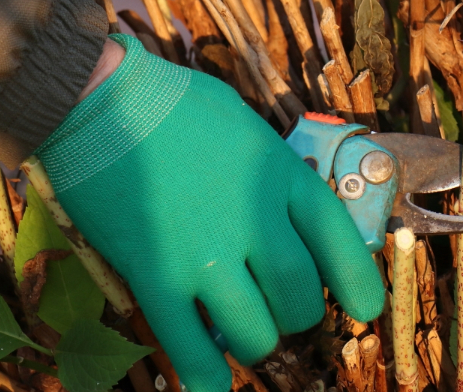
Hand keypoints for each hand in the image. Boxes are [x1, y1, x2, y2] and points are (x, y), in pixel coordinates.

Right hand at [36, 35, 384, 391]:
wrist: (98, 100)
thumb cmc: (177, 107)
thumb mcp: (251, 131)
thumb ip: (277, 178)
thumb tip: (292, 216)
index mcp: (285, 178)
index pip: (341, 245)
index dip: (358, 285)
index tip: (364, 307)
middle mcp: (256, 220)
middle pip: (300, 299)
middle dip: (297, 315)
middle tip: (282, 309)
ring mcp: (206, 253)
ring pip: (255, 332)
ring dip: (255, 340)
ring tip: (244, 329)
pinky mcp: (155, 275)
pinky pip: (188, 345)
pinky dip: (204, 374)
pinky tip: (211, 384)